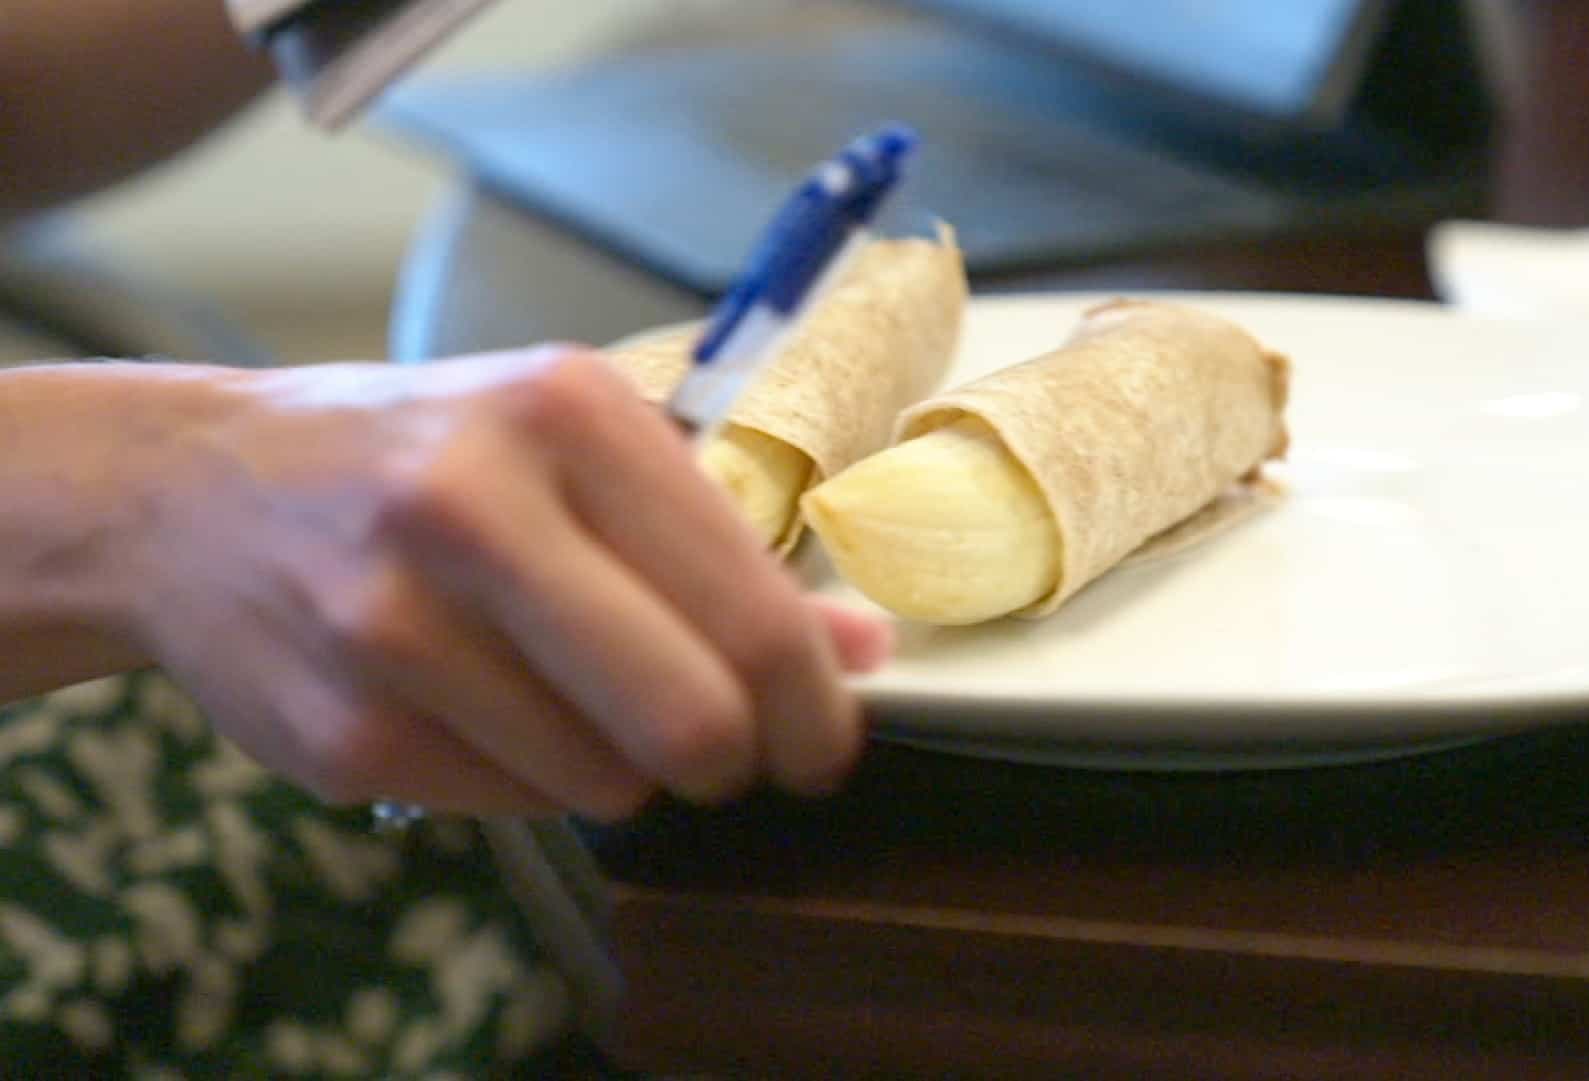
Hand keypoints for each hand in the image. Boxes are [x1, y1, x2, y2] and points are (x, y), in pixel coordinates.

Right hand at [116, 347, 889, 818]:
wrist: (193, 491)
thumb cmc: (425, 460)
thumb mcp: (579, 451)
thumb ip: (724, 552)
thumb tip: (864, 650)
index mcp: (565, 414)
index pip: (752, 615)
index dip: (816, 709)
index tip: (824, 741)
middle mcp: (473, 508)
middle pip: (692, 721)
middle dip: (738, 760)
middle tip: (727, 750)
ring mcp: (392, 626)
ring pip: (610, 784)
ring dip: (624, 768)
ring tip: (567, 691)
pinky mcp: (342, 730)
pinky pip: (516, 805)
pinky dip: (530, 778)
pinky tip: (479, 705)